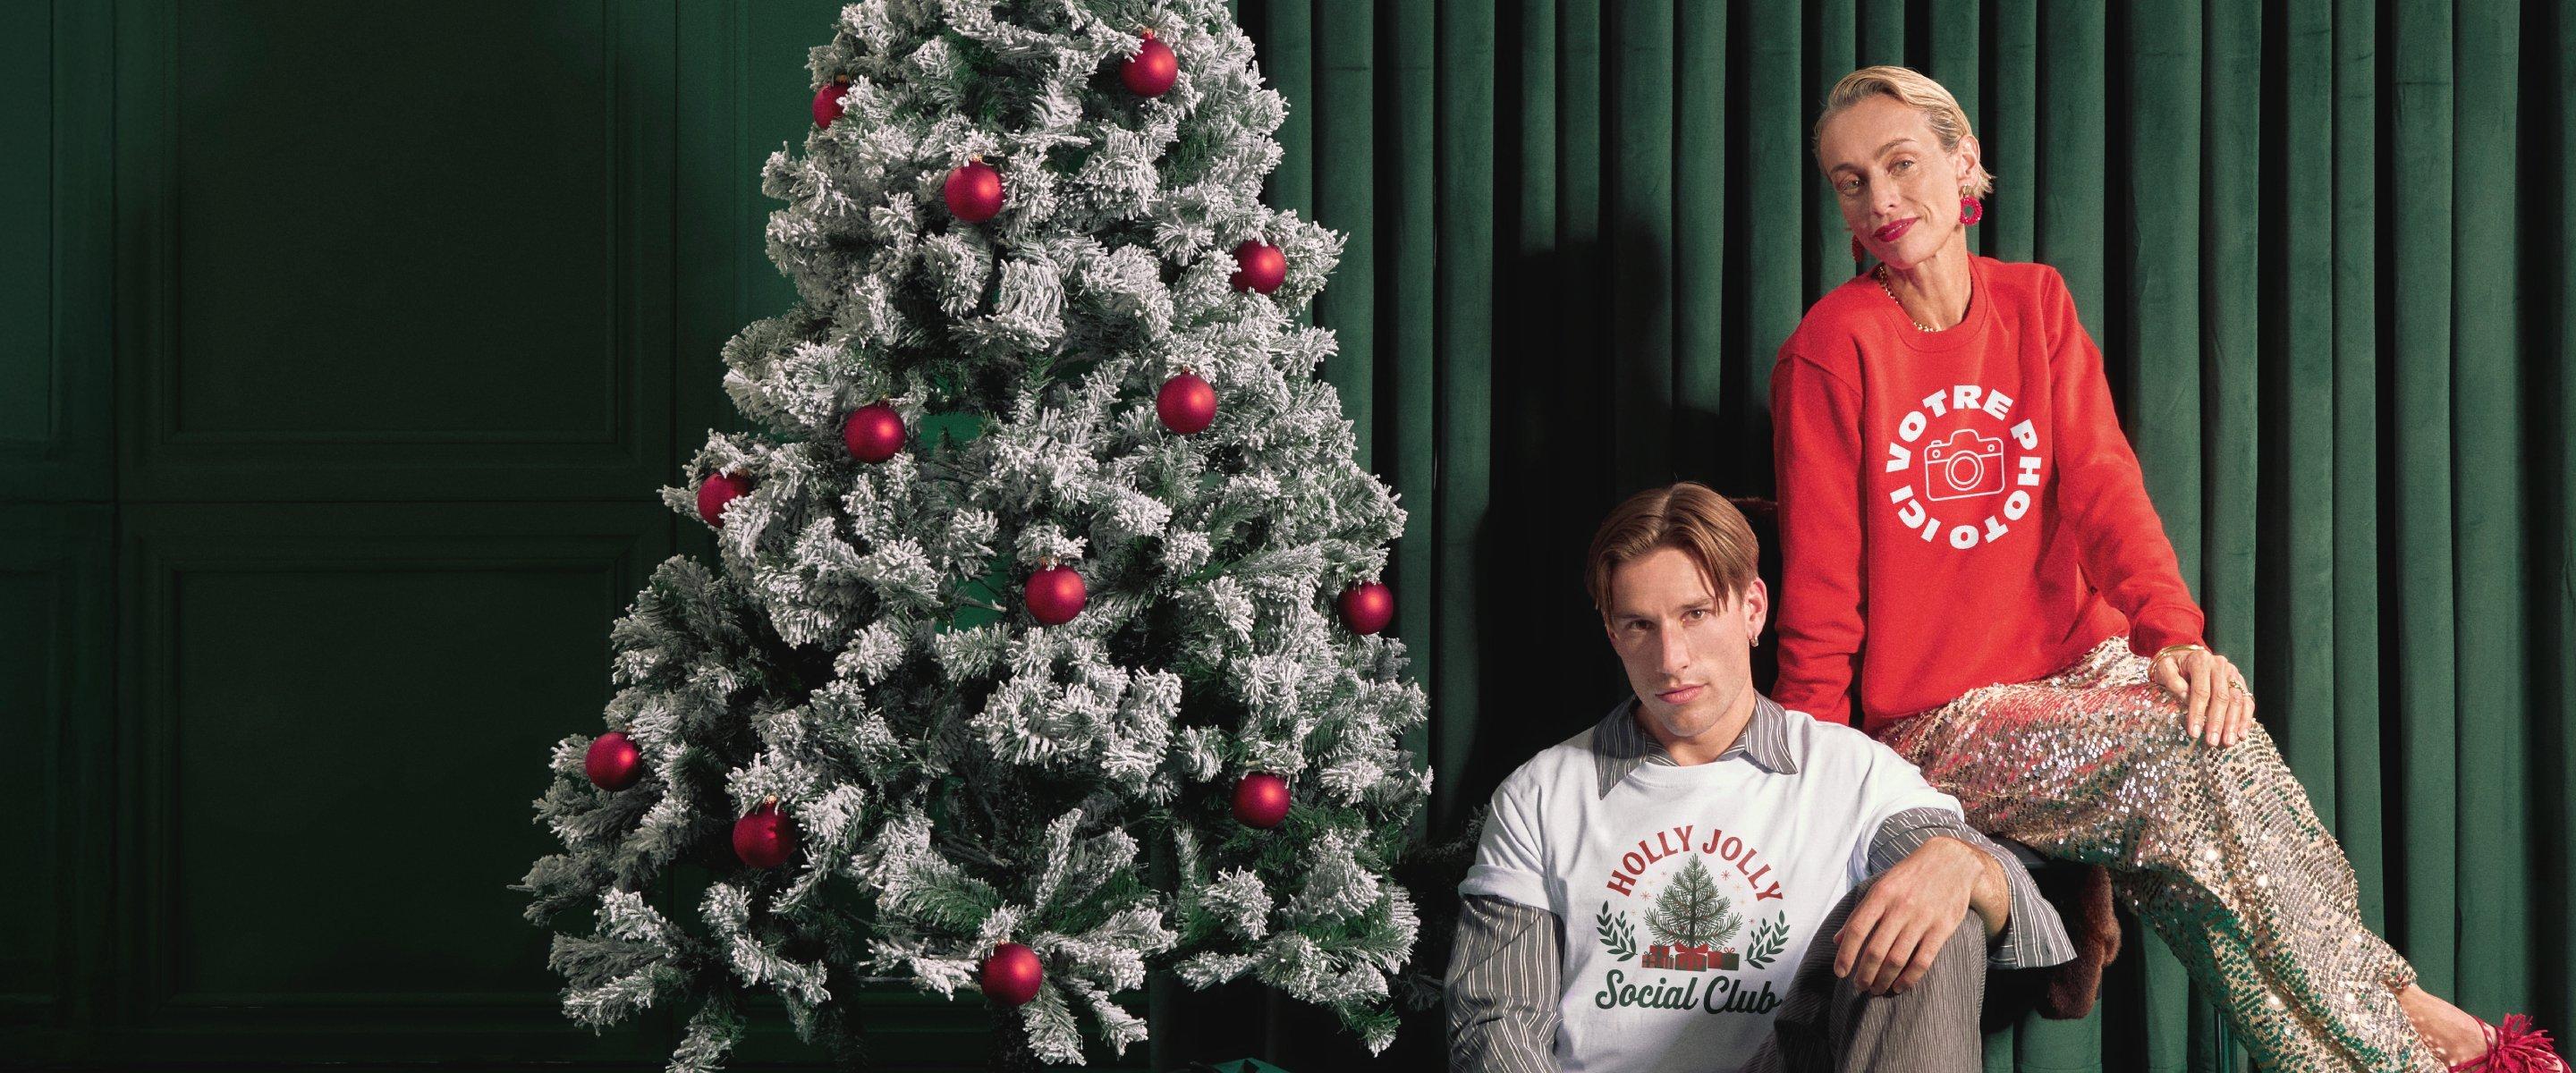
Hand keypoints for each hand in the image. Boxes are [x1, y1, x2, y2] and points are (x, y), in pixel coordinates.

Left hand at [1834, 837, 1984, 995]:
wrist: (1951, 862)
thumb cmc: (1910, 876)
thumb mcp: (1881, 886)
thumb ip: (1859, 913)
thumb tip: (1836, 940)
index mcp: (1881, 894)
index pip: (1856, 929)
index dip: (1846, 954)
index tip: (1840, 972)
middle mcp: (1900, 907)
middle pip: (1876, 949)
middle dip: (1864, 974)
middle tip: (1859, 987)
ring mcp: (1922, 918)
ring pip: (1898, 959)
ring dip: (1883, 979)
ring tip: (1875, 989)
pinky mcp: (1942, 928)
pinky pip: (1923, 960)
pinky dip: (1909, 978)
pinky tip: (1899, 986)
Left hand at [2150, 645, 2254, 746]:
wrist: (2185, 656)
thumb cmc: (2173, 666)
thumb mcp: (2164, 668)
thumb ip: (2171, 680)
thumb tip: (2184, 696)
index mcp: (2201, 661)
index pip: (2201, 691)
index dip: (2198, 713)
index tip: (2194, 732)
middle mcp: (2220, 665)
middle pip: (2221, 697)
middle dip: (2217, 722)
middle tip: (2212, 742)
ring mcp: (2233, 673)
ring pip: (2237, 700)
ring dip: (2233, 723)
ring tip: (2228, 742)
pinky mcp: (2240, 682)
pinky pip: (2247, 701)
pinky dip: (2246, 718)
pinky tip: (2241, 734)